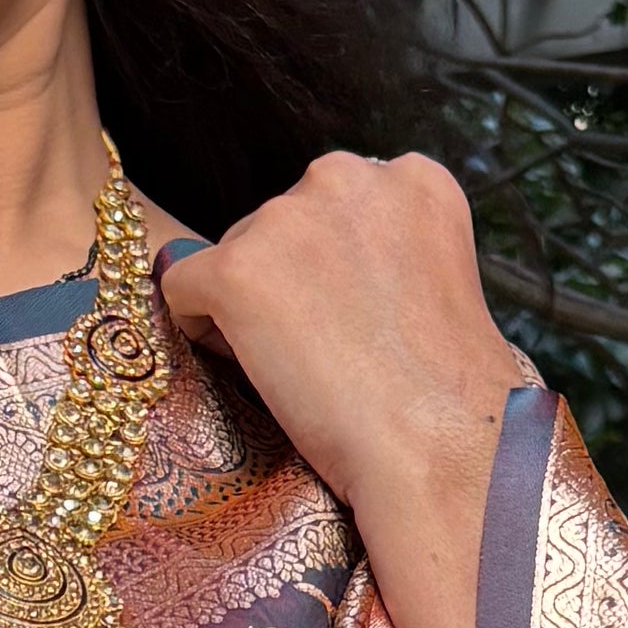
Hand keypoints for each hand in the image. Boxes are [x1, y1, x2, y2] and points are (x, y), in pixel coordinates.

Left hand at [155, 149, 521, 531]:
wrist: (439, 450)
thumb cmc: (444, 395)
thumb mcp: (433, 283)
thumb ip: (378, 250)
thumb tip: (304, 263)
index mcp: (410, 178)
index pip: (333, 208)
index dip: (333, 272)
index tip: (357, 322)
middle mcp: (348, 177)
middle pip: (279, 226)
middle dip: (288, 283)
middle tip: (330, 353)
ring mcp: (287, 218)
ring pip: (233, 257)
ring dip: (250, 309)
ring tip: (305, 368)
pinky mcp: (236, 268)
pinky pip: (182, 289)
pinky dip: (203, 331)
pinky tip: (257, 372)